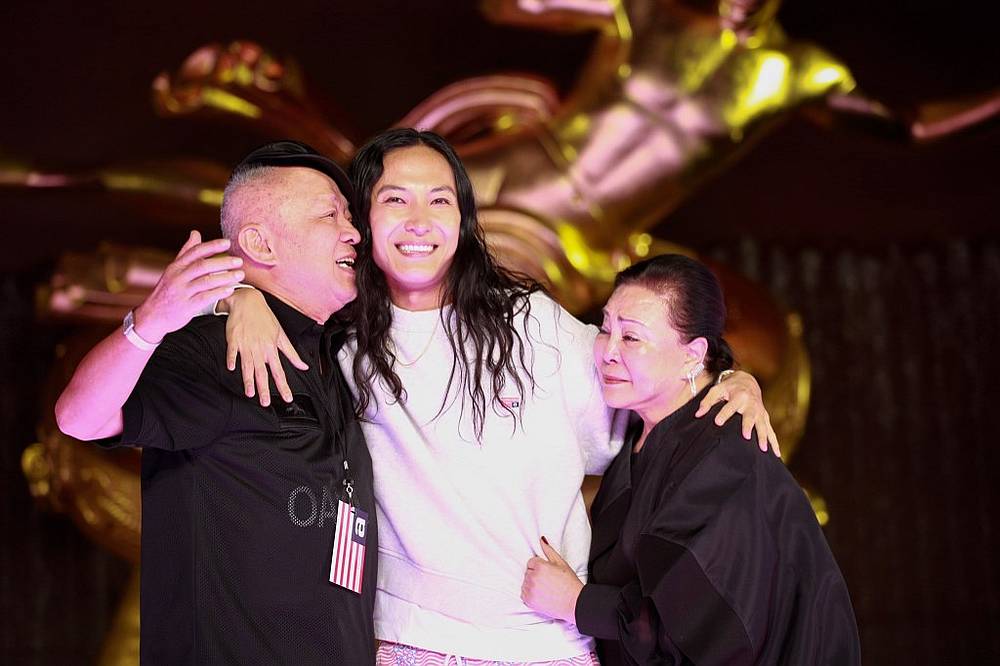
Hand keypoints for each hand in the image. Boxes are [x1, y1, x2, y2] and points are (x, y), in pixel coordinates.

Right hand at [133, 230, 242, 343]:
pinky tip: (230, 290)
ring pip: (206, 282)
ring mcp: (181, 292)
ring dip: (225, 277)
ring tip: (240, 275)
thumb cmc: (168, 290)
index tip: (228, 243)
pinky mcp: (186, 306)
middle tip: (239, 261)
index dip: (212, 246)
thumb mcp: (174, 270)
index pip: (195, 252)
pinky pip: (205, 298)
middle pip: (202, 266)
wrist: (153, 315)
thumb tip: (196, 233)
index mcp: (176, 266)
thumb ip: (186, 252)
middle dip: (223, 262)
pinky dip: (219, 293)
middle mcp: (178, 277)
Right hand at [222, 288, 306, 406]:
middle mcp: (260, 349)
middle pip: (263, 372)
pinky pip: (233, 351)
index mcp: (272, 348)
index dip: (284, 386)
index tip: (287, 398)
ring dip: (249, 379)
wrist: (248, 301)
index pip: (279, 371)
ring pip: (248, 365)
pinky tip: (231, 369)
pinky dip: (232, 359)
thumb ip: (291, 353)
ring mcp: (246, 344)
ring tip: (250, 393)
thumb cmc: (265, 318)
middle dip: (264, 388)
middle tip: (265, 402)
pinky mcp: (234, 339)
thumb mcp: (281, 335)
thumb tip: (304, 366)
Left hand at [521, 537, 583, 623]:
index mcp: (540, 566)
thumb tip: (541, 539)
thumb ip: (549, 550)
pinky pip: (524, 593)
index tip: (549, 573)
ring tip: (546, 589)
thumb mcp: (561, 563)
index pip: (531, 561)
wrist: (574, 604)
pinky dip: (530, 594)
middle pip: (528, 572)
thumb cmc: (570, 583)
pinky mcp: (529, 601)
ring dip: (532, 584)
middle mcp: (533, 578)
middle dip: (536, 574)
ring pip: (525, 582)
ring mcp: (530, 590)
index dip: (541, 567)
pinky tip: (542, 595)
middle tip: (549, 581)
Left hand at [695, 370, 780, 456]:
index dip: (724, 414)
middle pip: (750, 416)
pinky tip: (776, 454)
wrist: (747, 381)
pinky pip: (771, 430)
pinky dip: (774, 442)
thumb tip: (698, 414)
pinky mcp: (764, 417)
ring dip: (763, 437)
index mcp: (739, 396)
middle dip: (748, 425)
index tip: (717, 422)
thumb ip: (707, 402)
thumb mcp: (717, 389)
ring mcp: (760, 411)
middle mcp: (751, 404)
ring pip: (763, 425)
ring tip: (763, 449)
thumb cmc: (729, 387)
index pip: (730, 406)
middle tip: (746, 436)